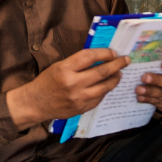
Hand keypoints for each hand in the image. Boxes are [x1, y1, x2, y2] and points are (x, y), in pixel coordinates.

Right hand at [6, 48, 128, 128]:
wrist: (35, 103)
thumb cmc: (47, 81)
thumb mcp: (59, 66)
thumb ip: (78, 62)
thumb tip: (100, 57)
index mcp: (65, 69)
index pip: (90, 57)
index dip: (105, 53)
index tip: (113, 52)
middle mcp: (73, 83)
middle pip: (101, 72)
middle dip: (117, 65)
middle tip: (125, 60)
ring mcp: (78, 98)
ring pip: (104, 87)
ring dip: (114, 79)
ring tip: (119, 73)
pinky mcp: (81, 109)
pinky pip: (99, 98)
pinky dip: (105, 90)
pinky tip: (107, 85)